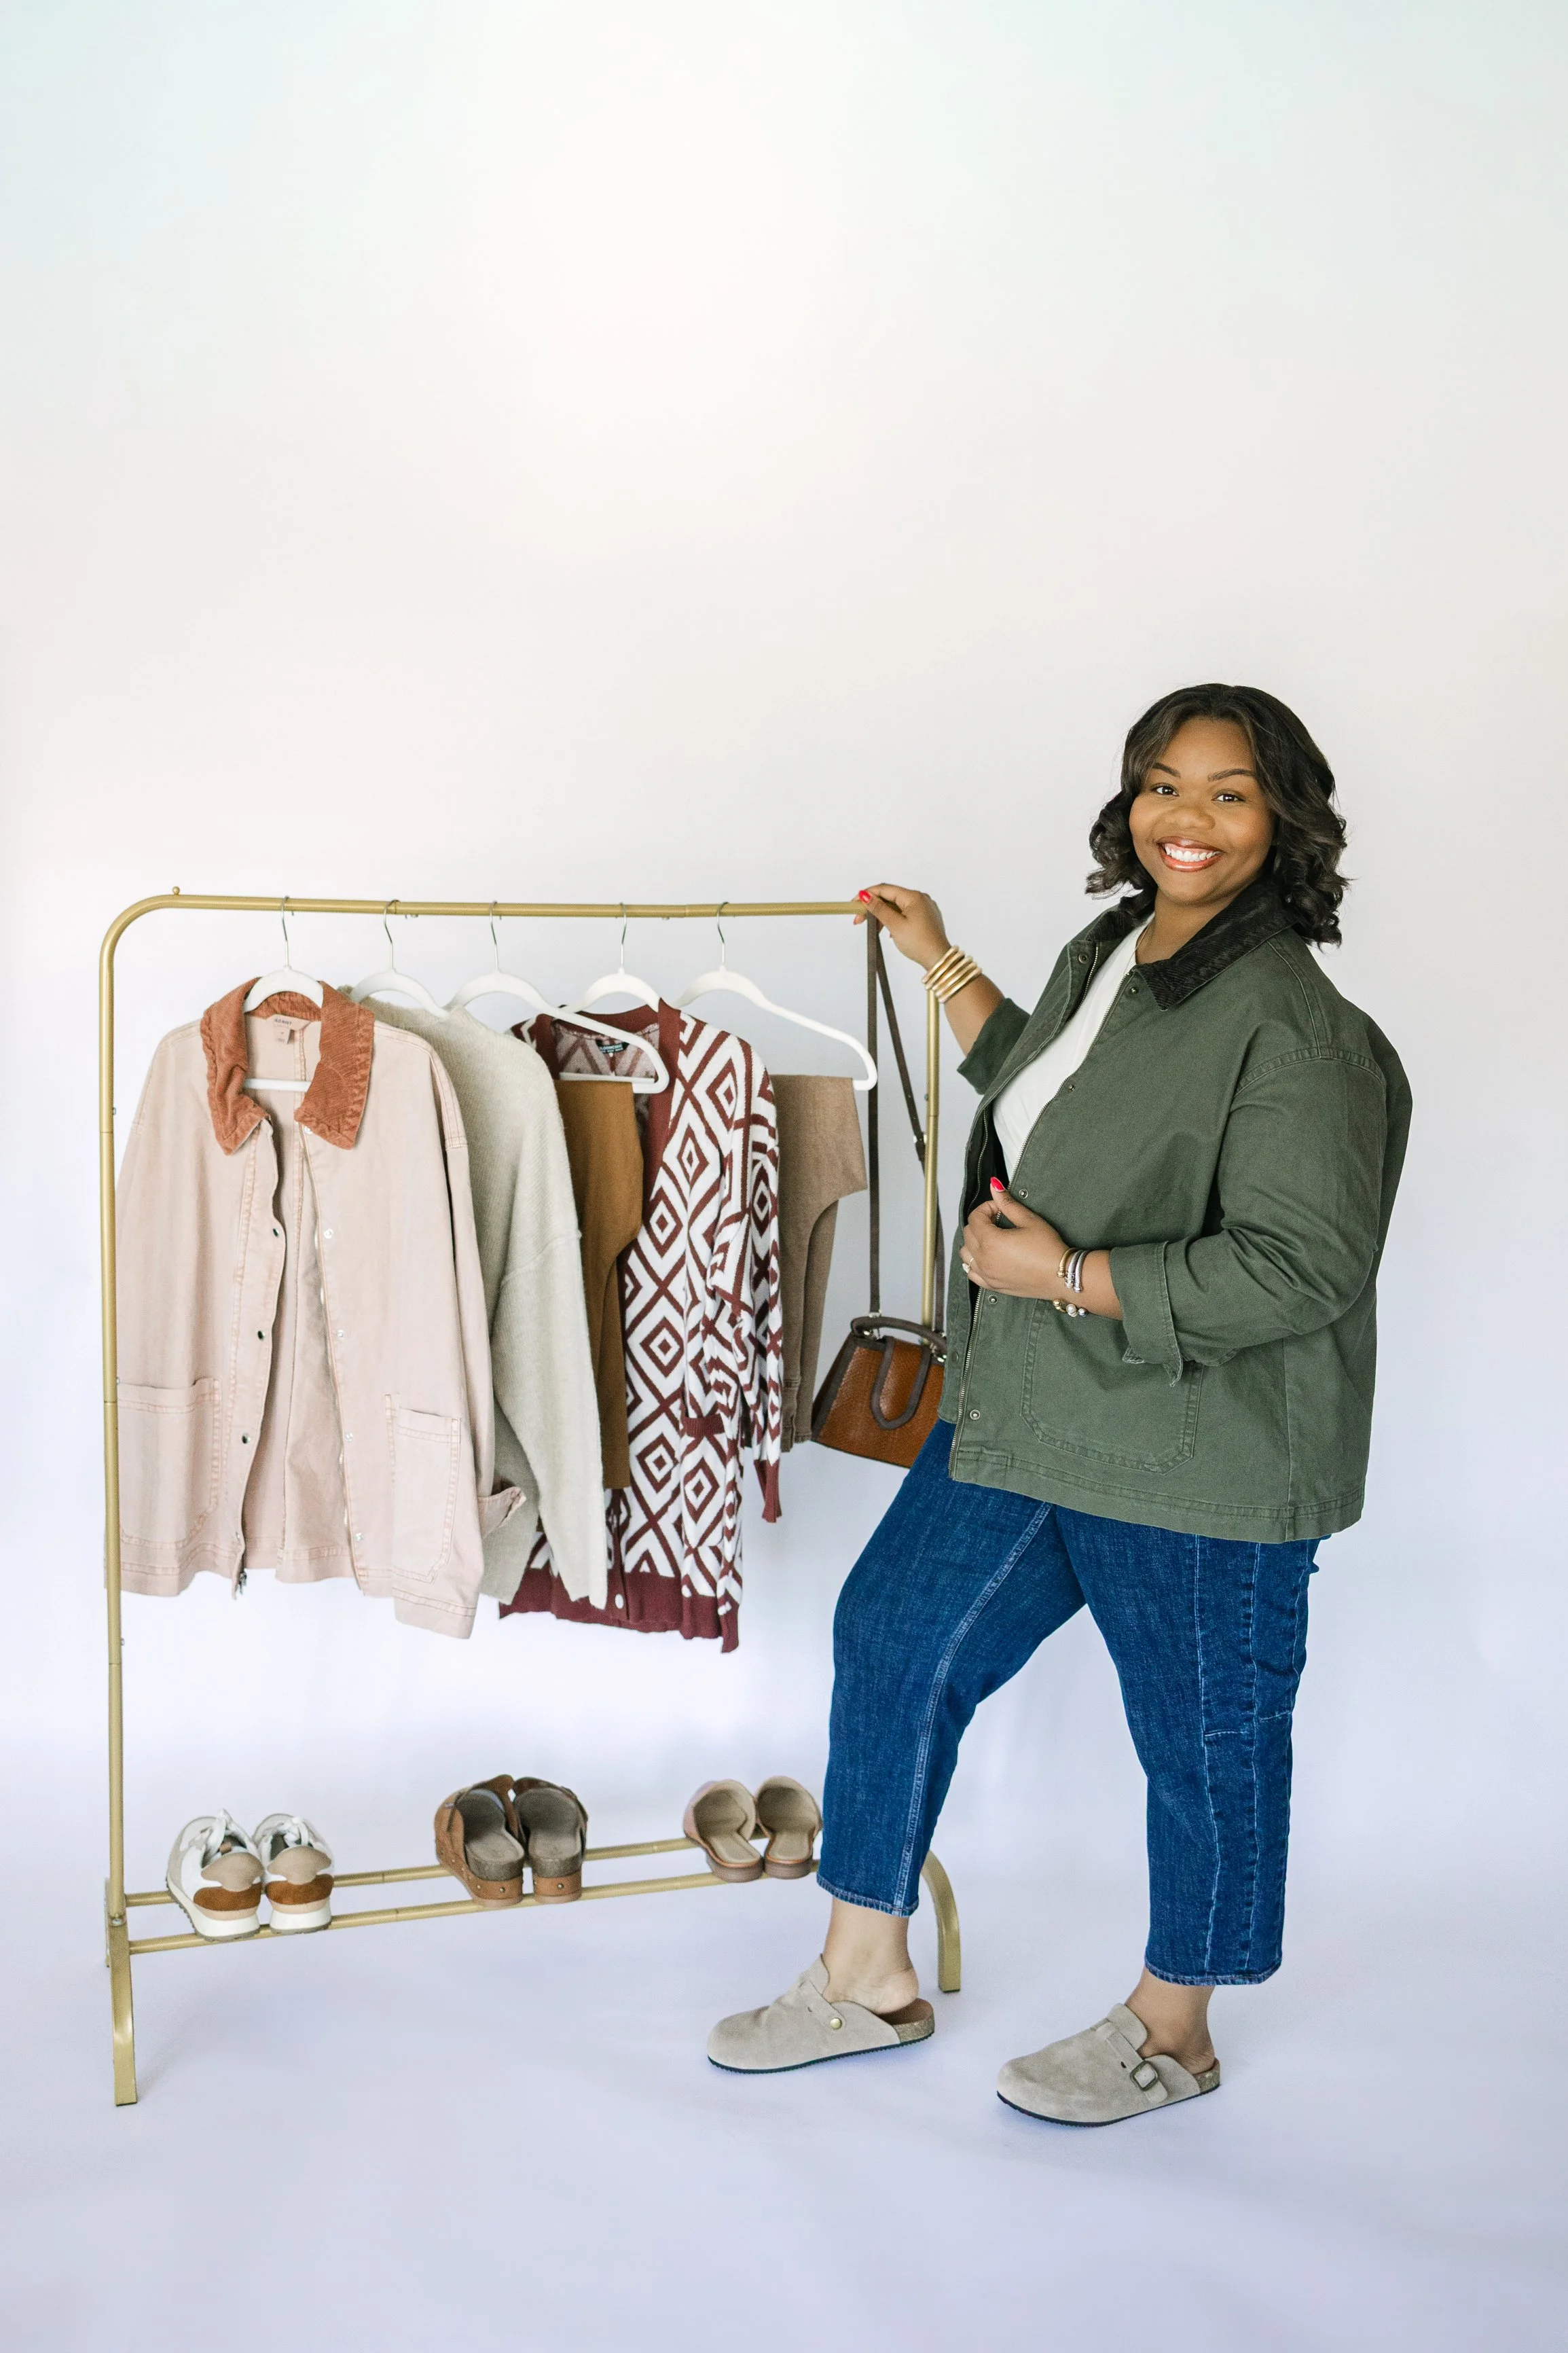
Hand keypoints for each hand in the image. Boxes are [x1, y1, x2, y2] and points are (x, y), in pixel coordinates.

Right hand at [854, 884, 949, 971]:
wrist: (938, 959)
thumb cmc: (920, 943)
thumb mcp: (895, 925)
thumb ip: (879, 909)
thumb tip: (866, 896)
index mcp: (914, 897)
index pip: (885, 889)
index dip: (867, 895)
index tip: (854, 903)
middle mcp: (920, 898)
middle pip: (890, 897)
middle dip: (873, 907)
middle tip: (859, 919)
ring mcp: (924, 908)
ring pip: (897, 906)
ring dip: (883, 915)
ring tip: (873, 929)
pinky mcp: (925, 917)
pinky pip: (905, 913)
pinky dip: (893, 919)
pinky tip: (888, 930)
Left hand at [960, 1183, 1065, 1298]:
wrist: (1061, 1276)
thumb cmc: (1048, 1251)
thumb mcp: (1029, 1221)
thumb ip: (1008, 1204)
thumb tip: (995, 1187)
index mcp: (991, 1242)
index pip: (975, 1218)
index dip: (986, 1208)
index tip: (999, 1208)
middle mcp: (984, 1260)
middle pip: (968, 1234)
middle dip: (980, 1223)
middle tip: (997, 1220)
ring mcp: (987, 1274)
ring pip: (965, 1254)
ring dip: (974, 1242)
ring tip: (992, 1238)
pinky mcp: (993, 1285)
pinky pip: (972, 1273)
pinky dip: (974, 1263)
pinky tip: (987, 1257)